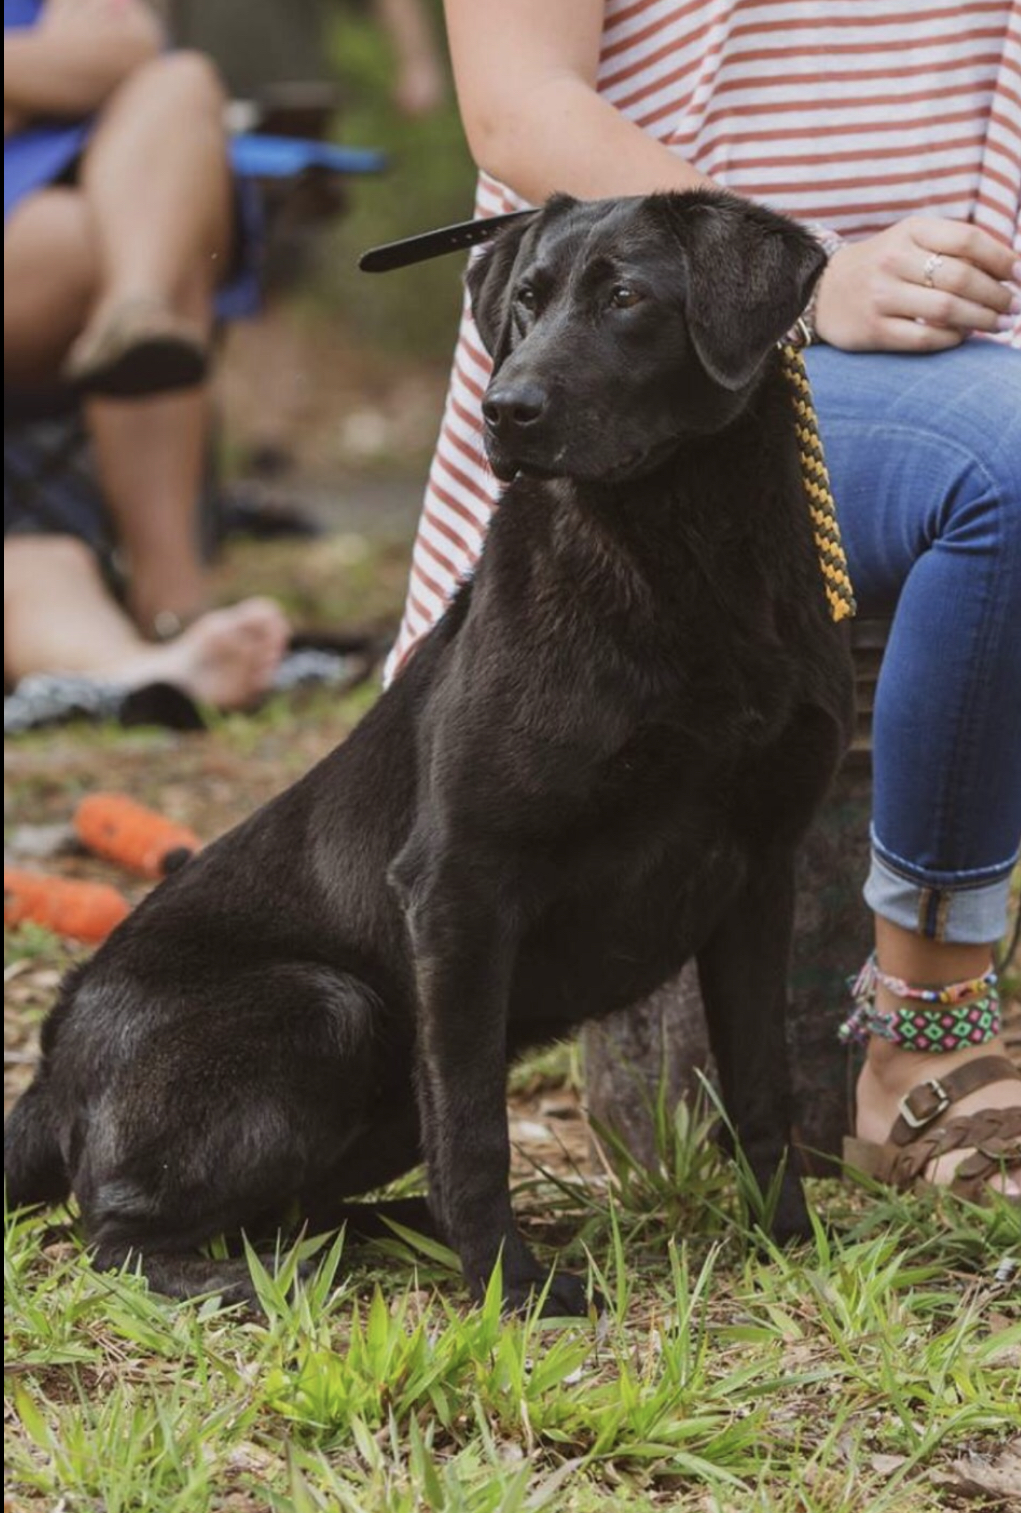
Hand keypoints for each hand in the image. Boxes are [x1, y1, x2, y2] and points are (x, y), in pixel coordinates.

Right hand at [814, 216, 1019, 350]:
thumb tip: (1010, 267)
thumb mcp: (911, 241)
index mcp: (911, 231)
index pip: (969, 240)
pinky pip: (924, 338)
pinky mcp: (873, 330)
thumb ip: (953, 247)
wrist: (821, 290)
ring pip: (947, 310)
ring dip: (982, 320)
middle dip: (997, 296)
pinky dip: (951, 338)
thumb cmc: (882, 265)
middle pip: (962, 278)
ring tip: (1000, 325)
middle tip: (1014, 307)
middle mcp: (894, 261)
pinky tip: (963, 337)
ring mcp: (881, 297)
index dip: (1003, 259)